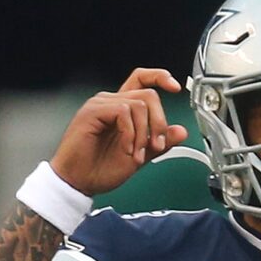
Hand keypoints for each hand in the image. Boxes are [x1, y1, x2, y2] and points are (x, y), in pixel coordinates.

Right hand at [49, 70, 188, 195]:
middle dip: (159, 122)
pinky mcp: (92, 111)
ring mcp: (101, 105)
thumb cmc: (100, 169)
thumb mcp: (141, 156)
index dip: (159, 77)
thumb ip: (159, 143)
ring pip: (138, 104)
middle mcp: (112, 102)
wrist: (79, 182)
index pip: (142, 80)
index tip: (175, 87)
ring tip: (137, 155)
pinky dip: (130, 133)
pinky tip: (127, 149)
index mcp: (122, 109)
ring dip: (144, 134)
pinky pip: (123, 112)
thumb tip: (180, 131)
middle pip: (148, 95)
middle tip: (157, 145)